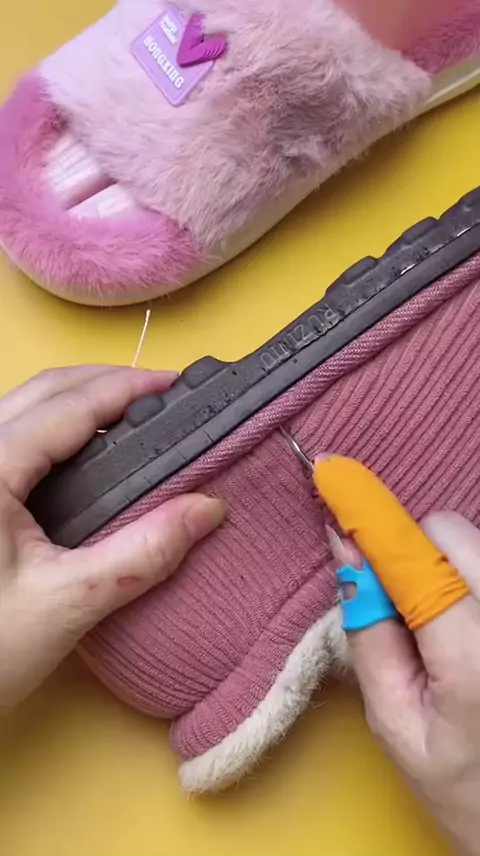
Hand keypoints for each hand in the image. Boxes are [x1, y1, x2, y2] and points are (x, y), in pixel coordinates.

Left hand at [0, 366, 225, 710]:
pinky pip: (15, 437)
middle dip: (104, 382)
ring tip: (134, 415)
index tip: (177, 385)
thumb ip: (142, 553)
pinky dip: (58, 429)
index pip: (67, 406)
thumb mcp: (68, 603)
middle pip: (41, 391)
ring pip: (23, 409)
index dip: (126, 388)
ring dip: (79, 400)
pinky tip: (88, 451)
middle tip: (162, 395)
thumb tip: (208, 509)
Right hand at [316, 456, 479, 855]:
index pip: (414, 559)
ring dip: (445, 567)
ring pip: (474, 545)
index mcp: (474, 653)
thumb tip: (346, 558)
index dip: (369, 516)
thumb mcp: (396, 726)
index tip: (331, 473)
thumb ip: (370, 636)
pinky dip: (468, 580)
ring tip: (441, 629)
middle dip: (414, 552)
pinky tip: (466, 628)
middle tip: (401, 606)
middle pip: (451, 533)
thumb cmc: (466, 790)